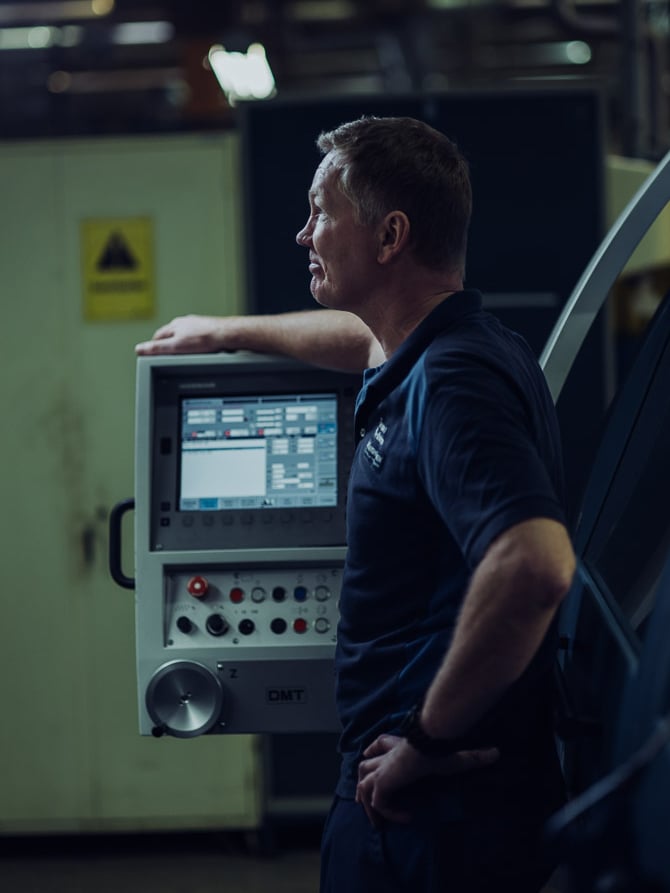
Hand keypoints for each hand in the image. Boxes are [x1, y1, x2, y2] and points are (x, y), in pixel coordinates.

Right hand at [135, 315, 228, 354]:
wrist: (226, 335)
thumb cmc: (204, 339)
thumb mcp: (176, 347)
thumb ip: (157, 348)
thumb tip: (140, 349)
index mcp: (174, 325)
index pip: (157, 336)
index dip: (153, 345)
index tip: (150, 353)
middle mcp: (185, 323)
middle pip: (170, 334)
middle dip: (166, 343)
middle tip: (164, 354)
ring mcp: (197, 325)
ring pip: (184, 334)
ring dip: (180, 342)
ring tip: (180, 352)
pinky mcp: (208, 328)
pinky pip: (197, 336)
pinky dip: (194, 342)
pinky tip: (198, 348)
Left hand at [355, 734, 498, 827]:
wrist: (428, 741)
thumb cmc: (440, 745)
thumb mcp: (456, 754)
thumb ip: (473, 756)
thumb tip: (496, 753)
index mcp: (398, 746)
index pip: (379, 744)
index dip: (374, 750)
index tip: (371, 755)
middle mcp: (387, 757)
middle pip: (365, 766)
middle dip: (363, 782)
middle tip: (363, 799)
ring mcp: (382, 770)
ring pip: (363, 785)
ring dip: (367, 802)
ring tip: (376, 820)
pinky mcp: (383, 783)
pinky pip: (378, 802)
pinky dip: (387, 812)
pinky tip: (405, 818)